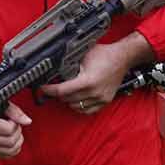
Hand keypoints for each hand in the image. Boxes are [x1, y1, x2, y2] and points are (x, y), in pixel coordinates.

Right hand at [0, 63, 31, 157]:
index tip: (11, 117)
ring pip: (10, 150)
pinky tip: (13, 140)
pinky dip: (13, 149)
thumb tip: (27, 121)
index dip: (14, 122)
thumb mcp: (1, 103)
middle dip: (17, 131)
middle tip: (14, 123)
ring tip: (13, 131)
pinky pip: (6, 155)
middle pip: (10, 141)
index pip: (7, 130)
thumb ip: (14, 112)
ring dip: (16, 141)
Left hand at [39, 34, 153, 115]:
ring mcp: (100, 98)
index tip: (43, 88)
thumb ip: (68, 63)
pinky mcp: (105, 101)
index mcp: (87, 81)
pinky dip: (79, 107)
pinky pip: (88, 111)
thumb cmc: (104, 54)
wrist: (122, 58)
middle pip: (67, 100)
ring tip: (63, 93)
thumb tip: (52, 67)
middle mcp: (94, 93)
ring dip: (68, 101)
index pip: (62, 91)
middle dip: (57, 95)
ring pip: (76, 107)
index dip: (49, 90)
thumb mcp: (82, 55)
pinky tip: (75, 100)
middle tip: (51, 89)